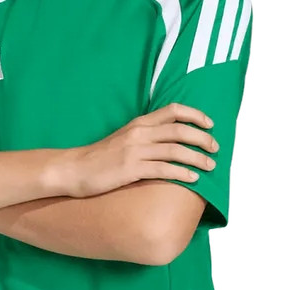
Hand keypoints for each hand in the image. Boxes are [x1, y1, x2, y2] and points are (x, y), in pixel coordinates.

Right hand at [56, 103, 217, 197]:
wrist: (73, 169)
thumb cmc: (99, 158)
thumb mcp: (123, 139)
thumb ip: (143, 136)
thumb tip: (167, 141)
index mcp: (138, 123)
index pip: (173, 110)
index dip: (195, 115)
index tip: (210, 124)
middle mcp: (139, 133)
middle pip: (180, 129)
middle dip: (203, 138)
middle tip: (216, 148)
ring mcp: (135, 151)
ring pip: (175, 149)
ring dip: (197, 157)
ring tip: (210, 166)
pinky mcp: (131, 169)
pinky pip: (163, 169)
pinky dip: (182, 173)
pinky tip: (193, 179)